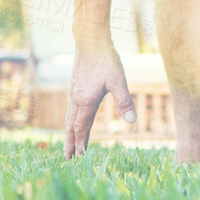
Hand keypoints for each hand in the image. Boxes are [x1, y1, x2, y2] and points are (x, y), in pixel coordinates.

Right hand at [64, 41, 134, 157]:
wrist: (90, 40)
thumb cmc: (106, 60)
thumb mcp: (118, 81)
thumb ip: (124, 102)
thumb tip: (132, 121)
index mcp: (86, 101)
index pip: (82, 128)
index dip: (81, 143)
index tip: (79, 157)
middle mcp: (76, 99)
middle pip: (71, 127)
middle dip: (70, 143)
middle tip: (67, 158)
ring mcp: (73, 93)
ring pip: (69, 118)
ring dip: (68, 133)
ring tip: (67, 145)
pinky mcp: (73, 86)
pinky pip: (70, 110)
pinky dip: (69, 121)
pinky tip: (73, 121)